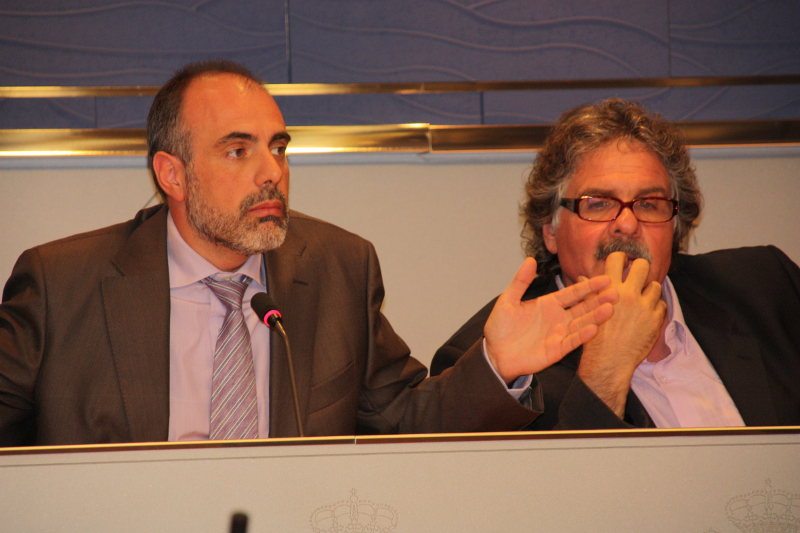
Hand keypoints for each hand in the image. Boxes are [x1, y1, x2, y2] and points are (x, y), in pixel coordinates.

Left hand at [485, 257, 617, 382]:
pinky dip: (583, 335)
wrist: (494, 354)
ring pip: (581, 323)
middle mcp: (558, 318)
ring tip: (611, 308)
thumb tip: (530, 260)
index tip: (606, 279)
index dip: (589, 286)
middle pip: (583, 307)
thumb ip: (520, 281)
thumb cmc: (500, 328)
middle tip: (617, 292)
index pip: (573, 293)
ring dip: (596, 317)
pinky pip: (572, 342)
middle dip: (599, 300)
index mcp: (549, 304)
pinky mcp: (556, 350)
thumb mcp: (507, 300)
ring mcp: (559, 334)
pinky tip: (594, 328)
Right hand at [577, 251, 666, 416]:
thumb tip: (583, 278)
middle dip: (640, 269)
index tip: (622, 263)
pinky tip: (646, 315)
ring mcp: (644, 306)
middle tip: (637, 277)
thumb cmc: (594, 337)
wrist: (608, 361)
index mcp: (608, 289)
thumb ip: (587, 291)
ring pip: (655, 285)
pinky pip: (662, 305)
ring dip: (649, 290)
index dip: (620, 258)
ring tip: (643, 299)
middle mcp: (628, 294)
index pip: (617, 258)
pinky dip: (655, 308)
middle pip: (642, 265)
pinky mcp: (655, 319)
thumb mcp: (586, 311)